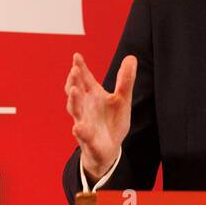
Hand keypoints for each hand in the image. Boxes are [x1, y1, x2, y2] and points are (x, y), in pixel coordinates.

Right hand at [65, 53, 135, 180]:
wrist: (109, 148)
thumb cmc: (113, 121)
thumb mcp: (122, 99)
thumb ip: (125, 80)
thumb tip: (131, 57)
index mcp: (93, 95)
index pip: (84, 79)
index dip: (80, 67)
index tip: (77, 55)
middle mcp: (84, 107)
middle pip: (75, 91)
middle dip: (74, 81)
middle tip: (74, 69)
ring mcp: (84, 122)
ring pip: (75, 110)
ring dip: (74, 100)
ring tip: (74, 90)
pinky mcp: (88, 140)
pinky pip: (83, 135)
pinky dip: (80, 131)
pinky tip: (78, 127)